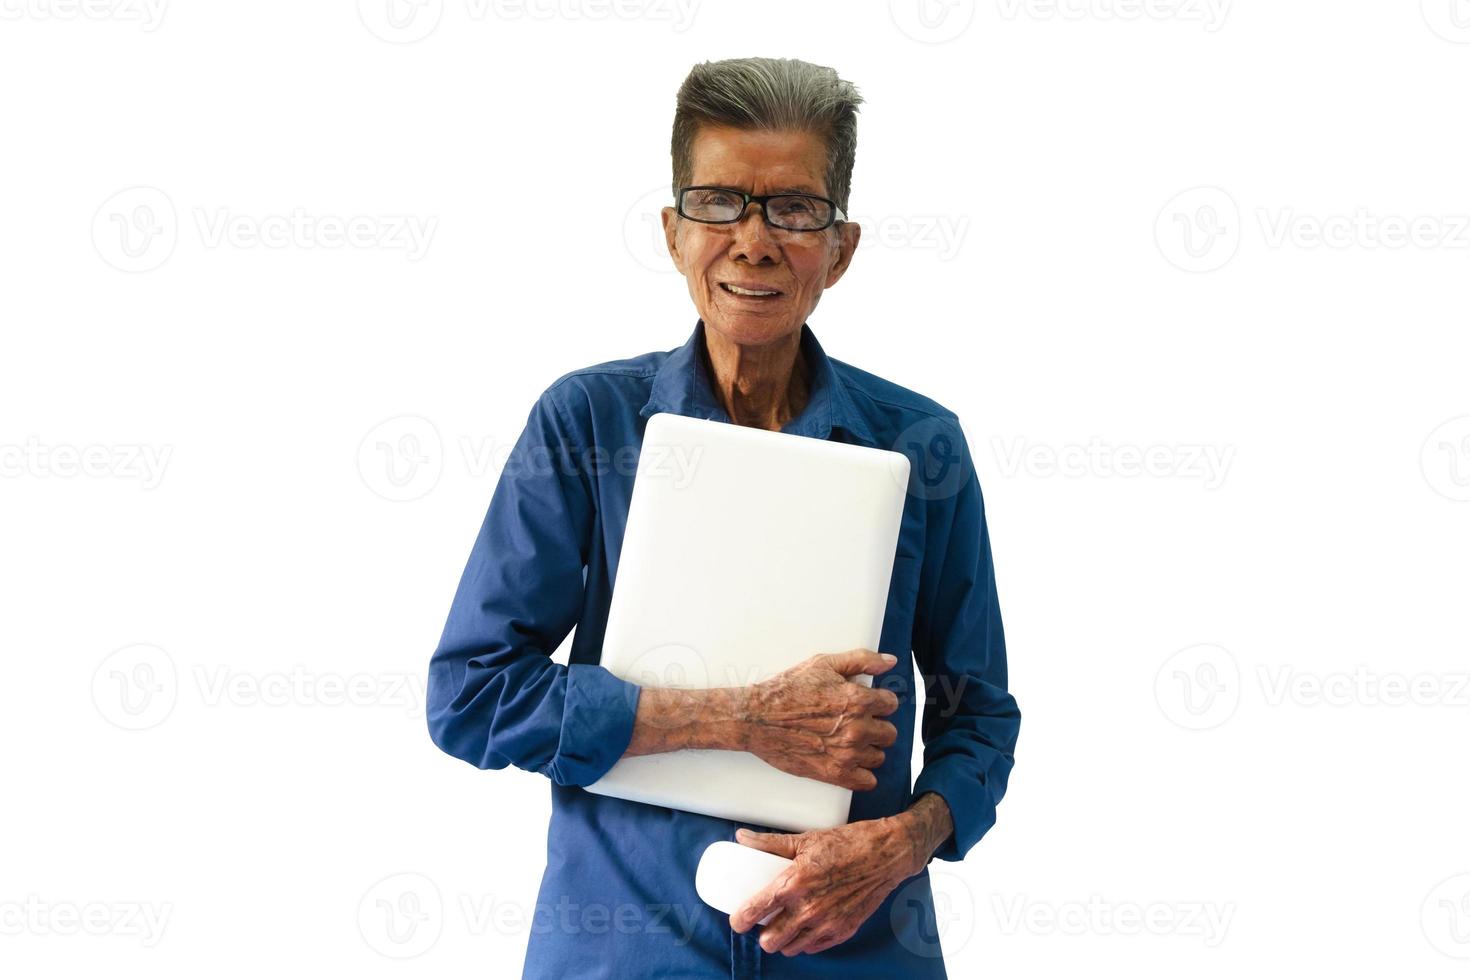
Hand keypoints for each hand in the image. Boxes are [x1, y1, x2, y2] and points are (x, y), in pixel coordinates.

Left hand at [729, 816, 918, 956]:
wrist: (886, 854)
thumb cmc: (847, 843)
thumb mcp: (805, 839)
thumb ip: (770, 843)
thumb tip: (742, 837)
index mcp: (795, 883)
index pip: (756, 910)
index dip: (740, 920)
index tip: (737, 920)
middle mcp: (809, 909)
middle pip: (770, 941)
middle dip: (763, 934)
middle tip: (765, 921)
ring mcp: (827, 924)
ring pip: (790, 948)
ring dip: (783, 940)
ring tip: (784, 924)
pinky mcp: (843, 932)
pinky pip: (813, 948)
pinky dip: (805, 940)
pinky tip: (805, 926)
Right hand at [741, 649, 900, 789]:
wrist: (757, 718)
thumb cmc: (787, 690)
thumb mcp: (824, 664)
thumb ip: (862, 660)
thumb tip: (889, 662)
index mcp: (857, 700)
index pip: (891, 704)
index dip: (879, 702)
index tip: (867, 704)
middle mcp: (857, 728)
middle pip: (889, 733)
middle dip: (876, 726)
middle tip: (856, 723)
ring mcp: (847, 753)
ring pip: (879, 757)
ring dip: (868, 750)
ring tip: (848, 741)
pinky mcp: (835, 773)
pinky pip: (867, 781)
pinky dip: (861, 773)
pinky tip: (849, 762)